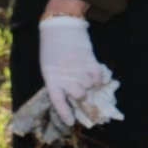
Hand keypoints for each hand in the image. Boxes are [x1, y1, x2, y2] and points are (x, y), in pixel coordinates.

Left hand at [37, 14, 119, 128]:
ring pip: (89, 86)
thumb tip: (70, 96)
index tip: (70, 123)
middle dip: (81, 97)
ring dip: (90, 86)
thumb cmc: (52, 47)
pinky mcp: (89, 59)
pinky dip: (98, 79)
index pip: (58, 100)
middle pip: (78, 95)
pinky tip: (95, 77)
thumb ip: (58, 80)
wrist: (60, 24)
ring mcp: (78, 66)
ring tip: (87, 80)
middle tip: (82, 93)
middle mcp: (64, 73)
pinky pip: (97, 76)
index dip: (65, 113)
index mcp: (50, 76)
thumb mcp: (49, 65)